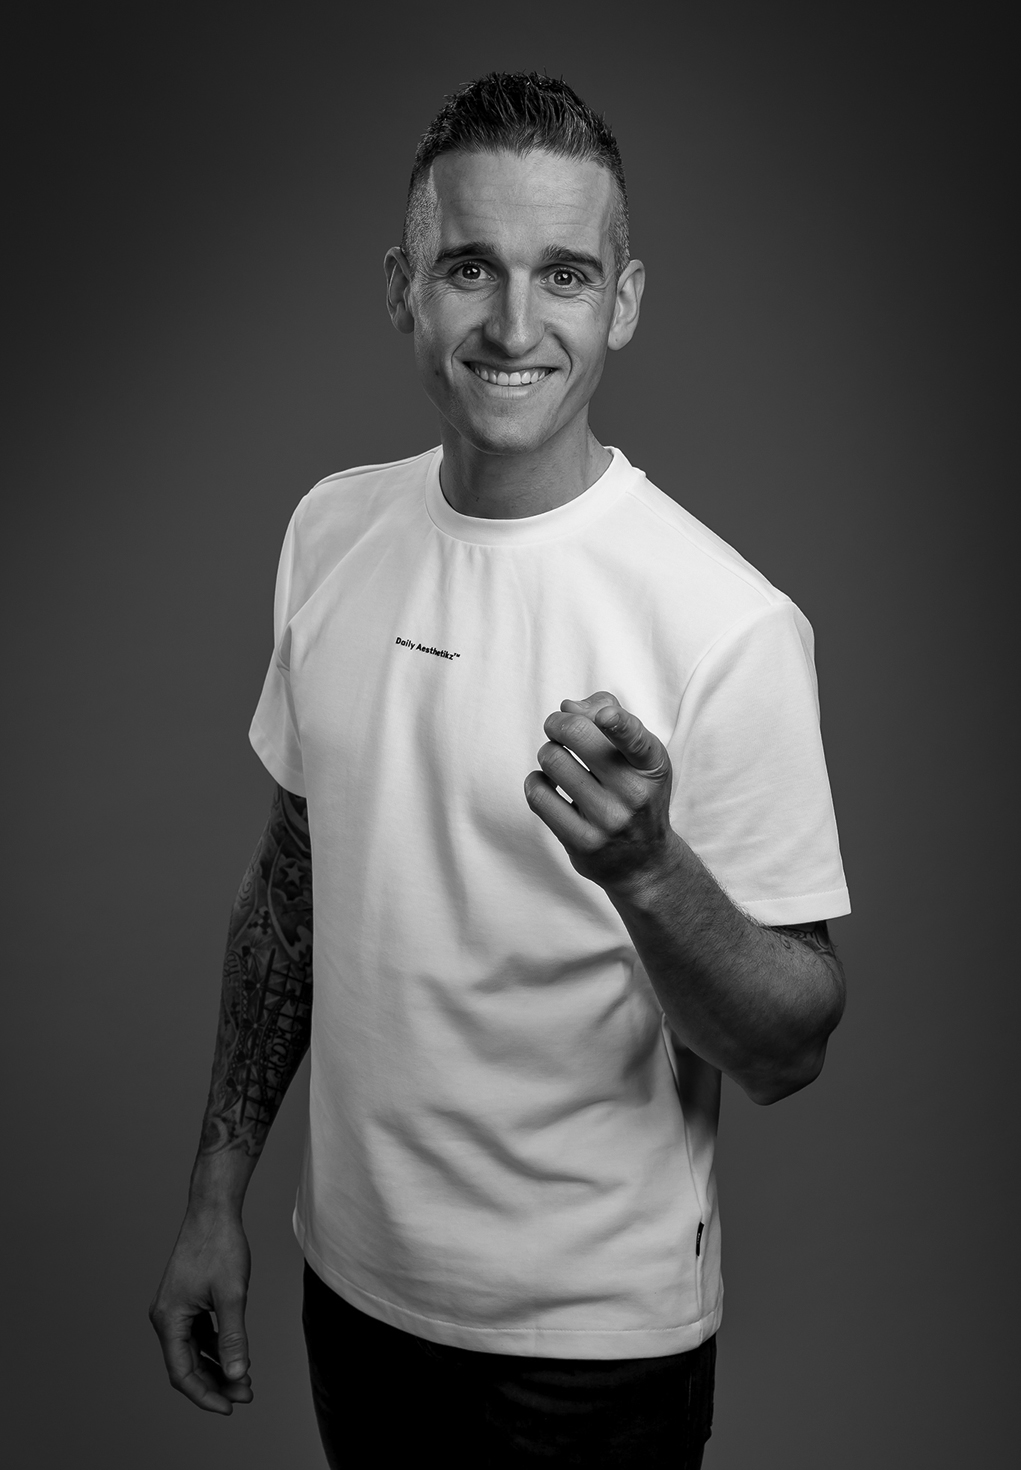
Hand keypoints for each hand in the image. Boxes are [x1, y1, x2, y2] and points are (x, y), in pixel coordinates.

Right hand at [149, 1209, 253, 1413]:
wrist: (214, 1210)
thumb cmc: (220, 1246)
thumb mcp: (232, 1295)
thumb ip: (233, 1337)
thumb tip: (237, 1375)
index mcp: (169, 1319)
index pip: (182, 1373)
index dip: (206, 1395)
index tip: (230, 1407)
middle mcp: (166, 1317)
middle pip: (187, 1365)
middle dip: (216, 1382)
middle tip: (246, 1394)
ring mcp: (175, 1309)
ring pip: (194, 1351)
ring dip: (218, 1366)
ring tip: (245, 1380)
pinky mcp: (186, 1300)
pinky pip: (198, 1334)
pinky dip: (216, 1347)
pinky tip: (237, 1354)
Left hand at [524, 692, 676, 890]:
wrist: (644, 861)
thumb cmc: (635, 794)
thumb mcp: (639, 755)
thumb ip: (610, 716)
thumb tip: (568, 707)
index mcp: (651, 764)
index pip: (635, 739)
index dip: (618, 723)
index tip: (605, 717)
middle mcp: (633, 793)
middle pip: (577, 734)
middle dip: (558, 723)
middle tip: (558, 728)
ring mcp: (607, 820)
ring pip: (552, 760)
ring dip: (548, 753)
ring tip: (559, 762)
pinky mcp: (582, 842)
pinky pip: (539, 795)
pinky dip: (536, 782)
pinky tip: (548, 785)